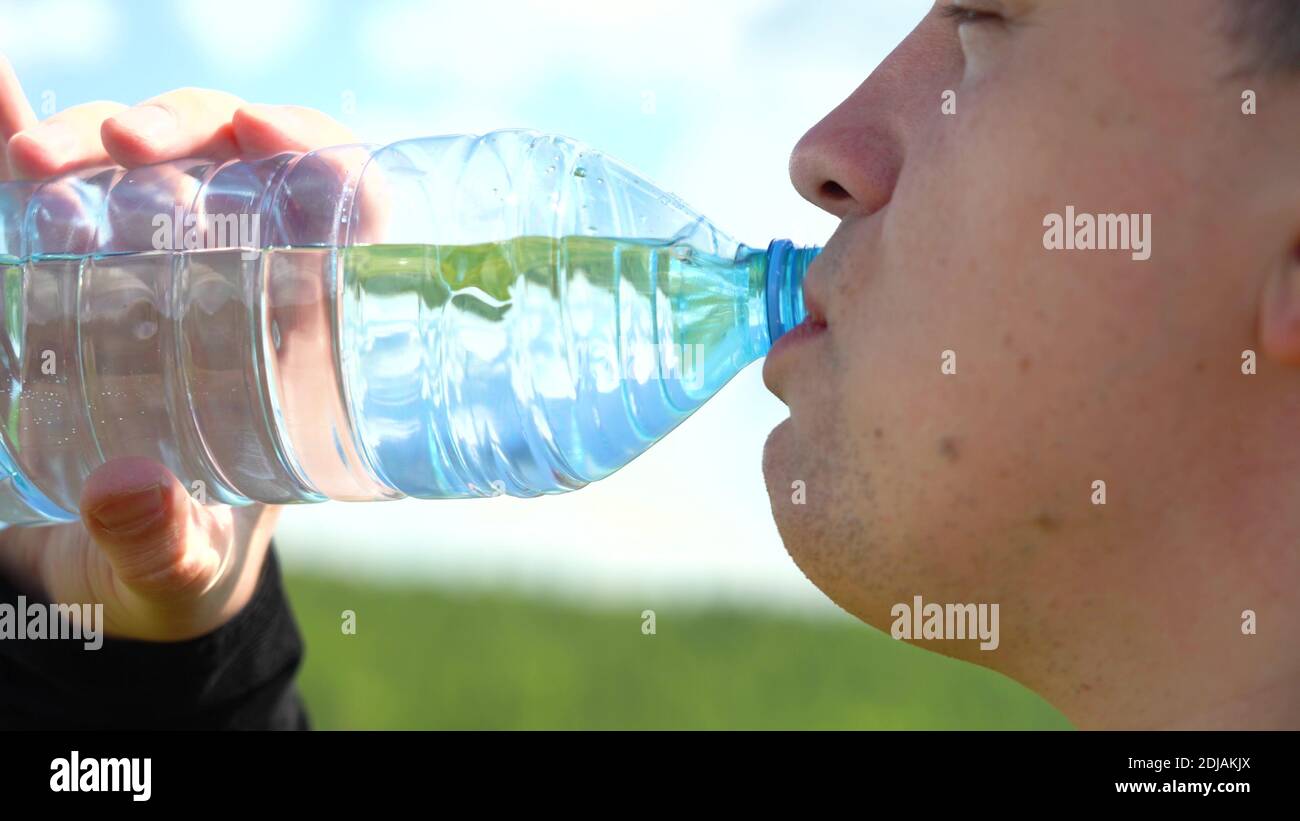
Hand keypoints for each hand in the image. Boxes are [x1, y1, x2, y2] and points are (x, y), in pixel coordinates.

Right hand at [0, 55, 355, 640]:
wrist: (105, 581)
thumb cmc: (180, 565)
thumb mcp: (180, 568)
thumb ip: (164, 545)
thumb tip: (124, 488)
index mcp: (298, 343)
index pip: (342, 217)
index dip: (321, 156)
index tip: (267, 134)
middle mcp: (233, 287)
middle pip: (234, 168)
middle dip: (186, 130)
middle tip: (127, 144)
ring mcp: (147, 274)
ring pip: (137, 167)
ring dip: (89, 136)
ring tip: (34, 159)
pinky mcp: (66, 281)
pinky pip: (45, 202)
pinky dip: (17, 149)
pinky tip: (3, 124)